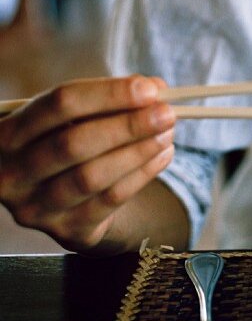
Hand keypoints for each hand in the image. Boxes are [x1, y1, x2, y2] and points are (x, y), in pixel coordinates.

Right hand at [0, 76, 175, 252]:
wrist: (55, 196)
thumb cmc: (64, 142)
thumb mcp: (71, 118)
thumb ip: (107, 100)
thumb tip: (156, 89)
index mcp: (9, 133)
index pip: (60, 104)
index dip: (109, 94)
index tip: (150, 89)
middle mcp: (13, 173)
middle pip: (75, 143)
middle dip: (128, 125)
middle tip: (167, 113)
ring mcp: (35, 207)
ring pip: (92, 176)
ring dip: (138, 152)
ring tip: (167, 134)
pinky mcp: (64, 231)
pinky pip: (109, 200)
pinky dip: (142, 175)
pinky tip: (162, 155)